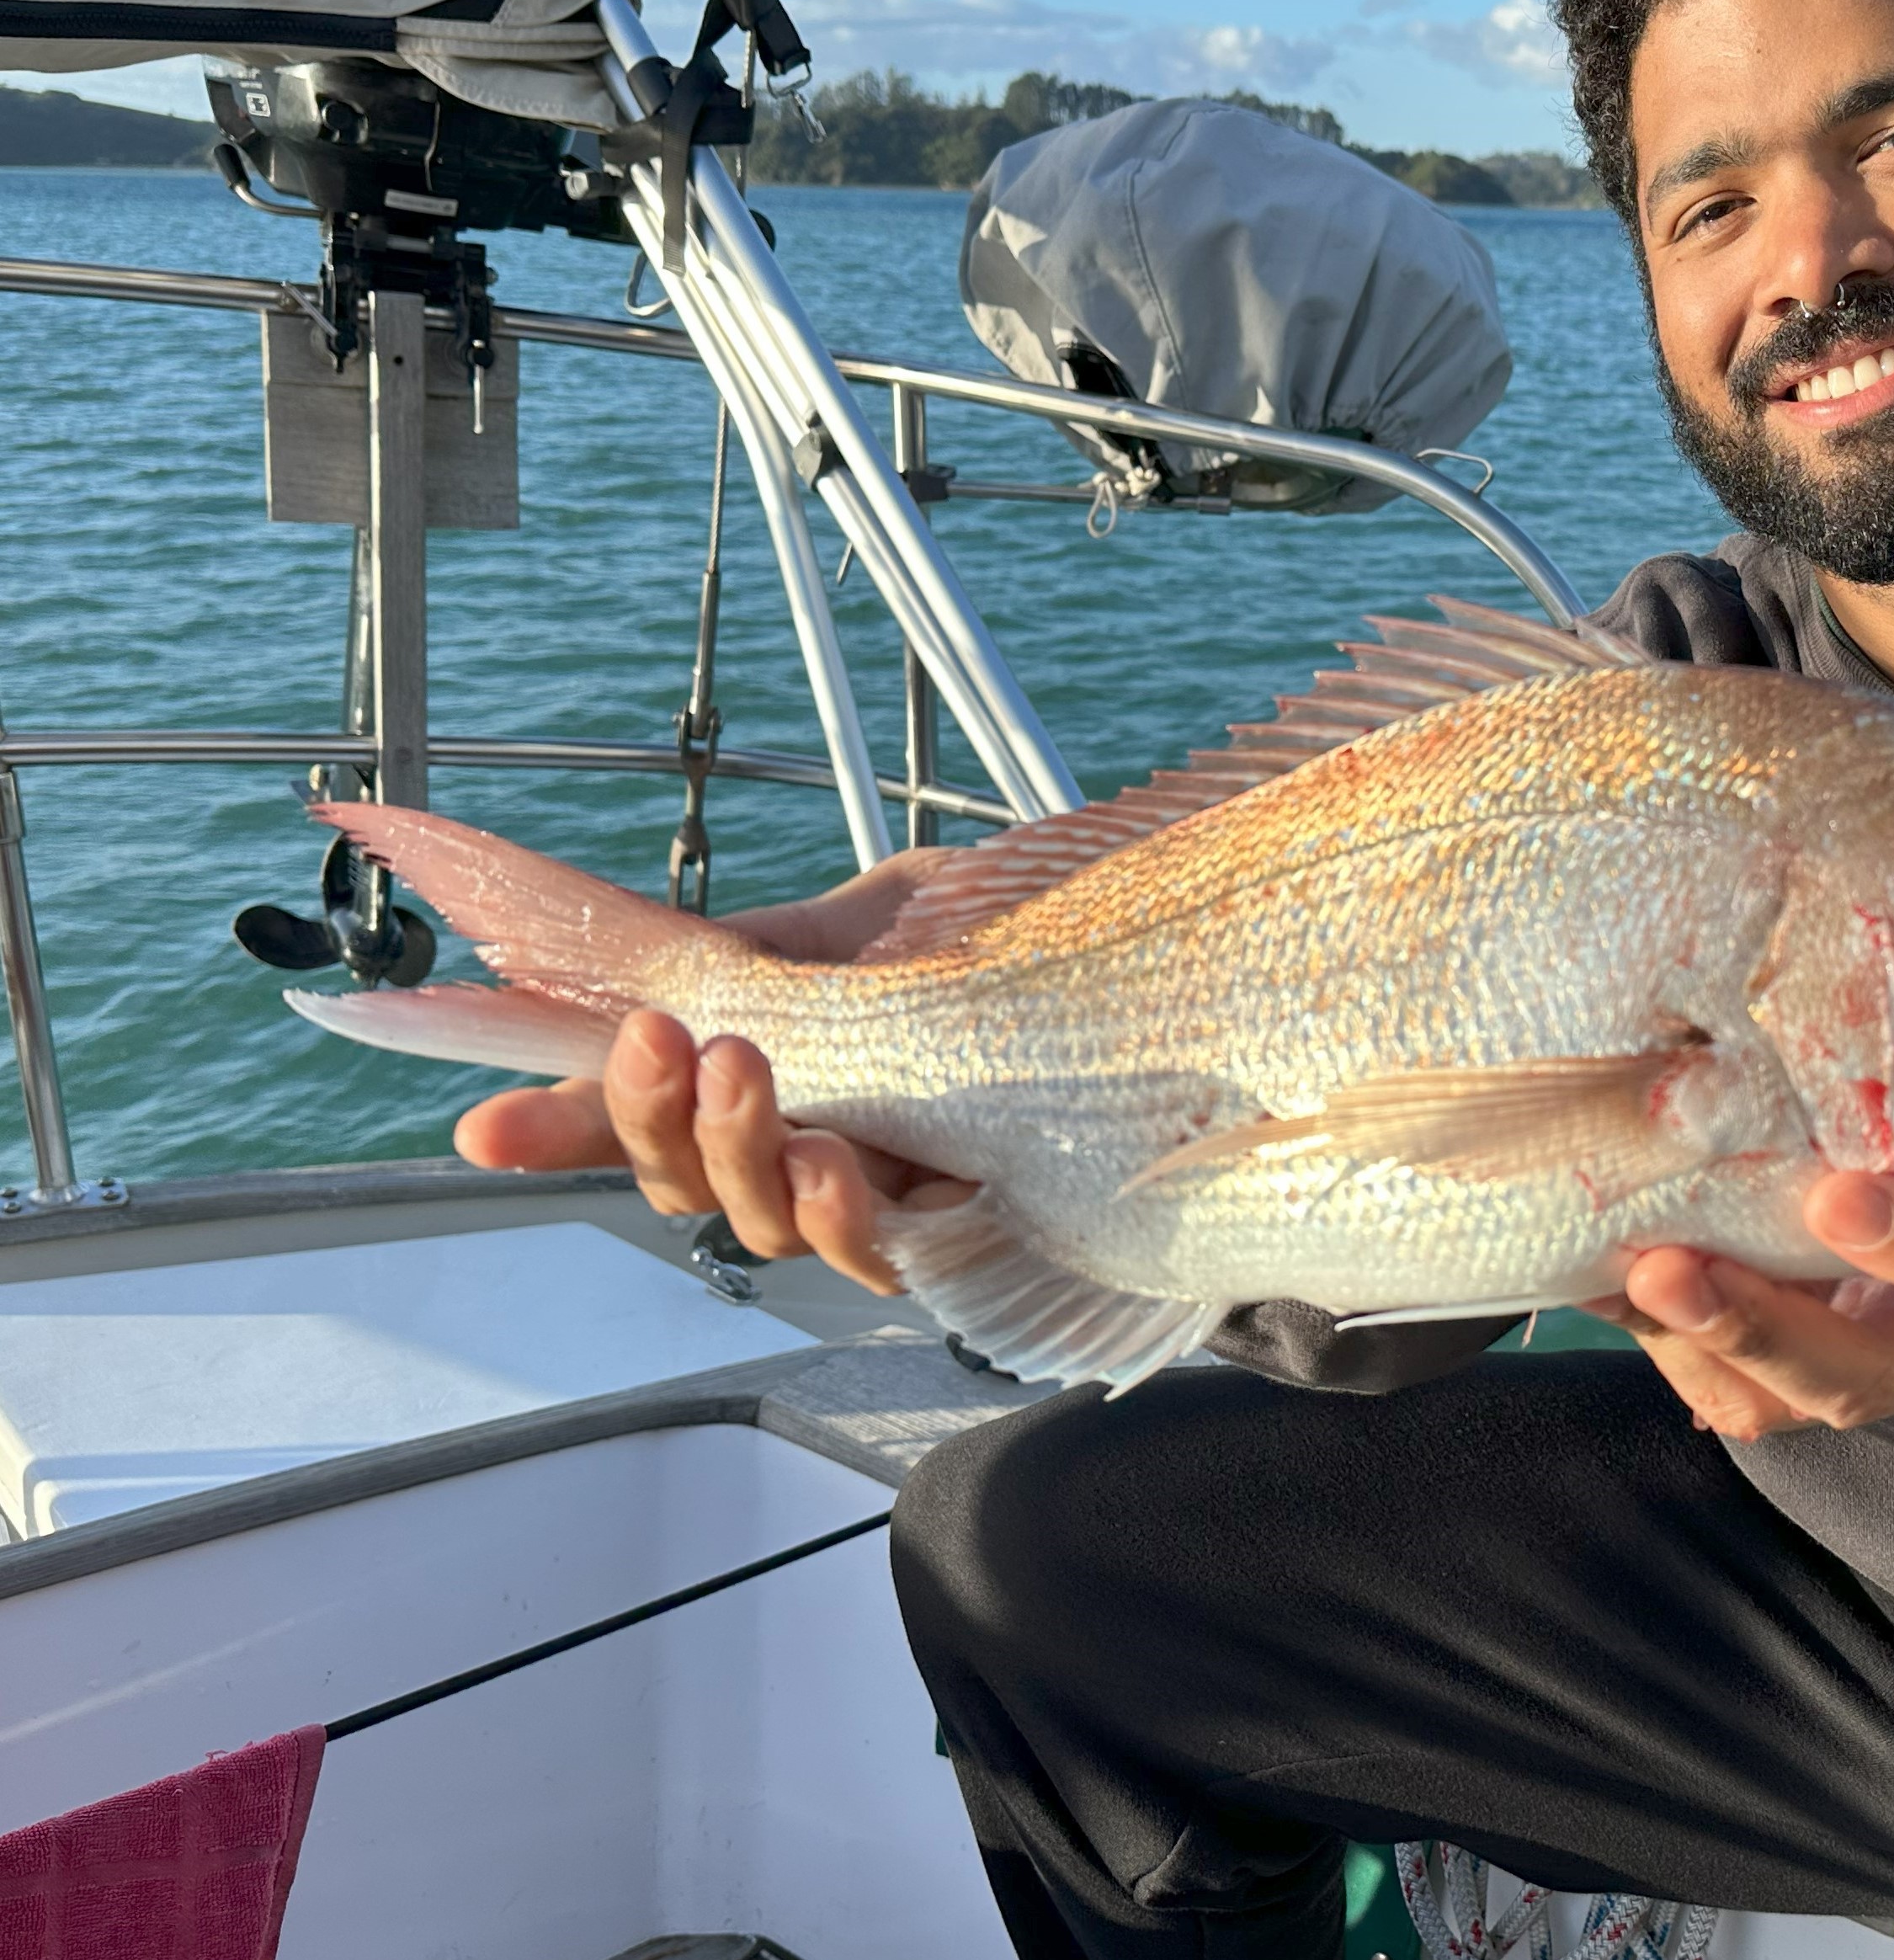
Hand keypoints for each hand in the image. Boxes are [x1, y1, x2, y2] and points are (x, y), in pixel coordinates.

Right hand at [451, 850, 975, 1294]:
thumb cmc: (997, 948)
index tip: (483, 1127)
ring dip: (735, 1149)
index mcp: (763, 1079)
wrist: (1133, 958)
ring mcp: (868, 1204)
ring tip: (743, 1070)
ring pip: (757, 1218)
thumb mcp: (859, 921)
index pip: (637, 1114)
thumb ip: (754, 948)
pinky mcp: (948, 1239)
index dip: (556, 1127)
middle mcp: (798, 1153)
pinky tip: (830, 1160)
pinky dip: (836, 1211)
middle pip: (679, 1176)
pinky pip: (871, 1251)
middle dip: (645, 1115)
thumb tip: (640, 962)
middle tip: (660, 1041)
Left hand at [1586, 1170, 1893, 1442]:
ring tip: (1629, 1276)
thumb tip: (1812, 981)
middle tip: (1675, 1269)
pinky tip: (1605, 1284)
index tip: (1836, 1198)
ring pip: (1786, 1402)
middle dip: (1763, 1328)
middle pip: (1868, 1373)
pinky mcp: (1799, 1388)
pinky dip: (1666, 1340)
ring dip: (1697, 1342)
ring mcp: (1872, 1375)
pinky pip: (1733, 1396)